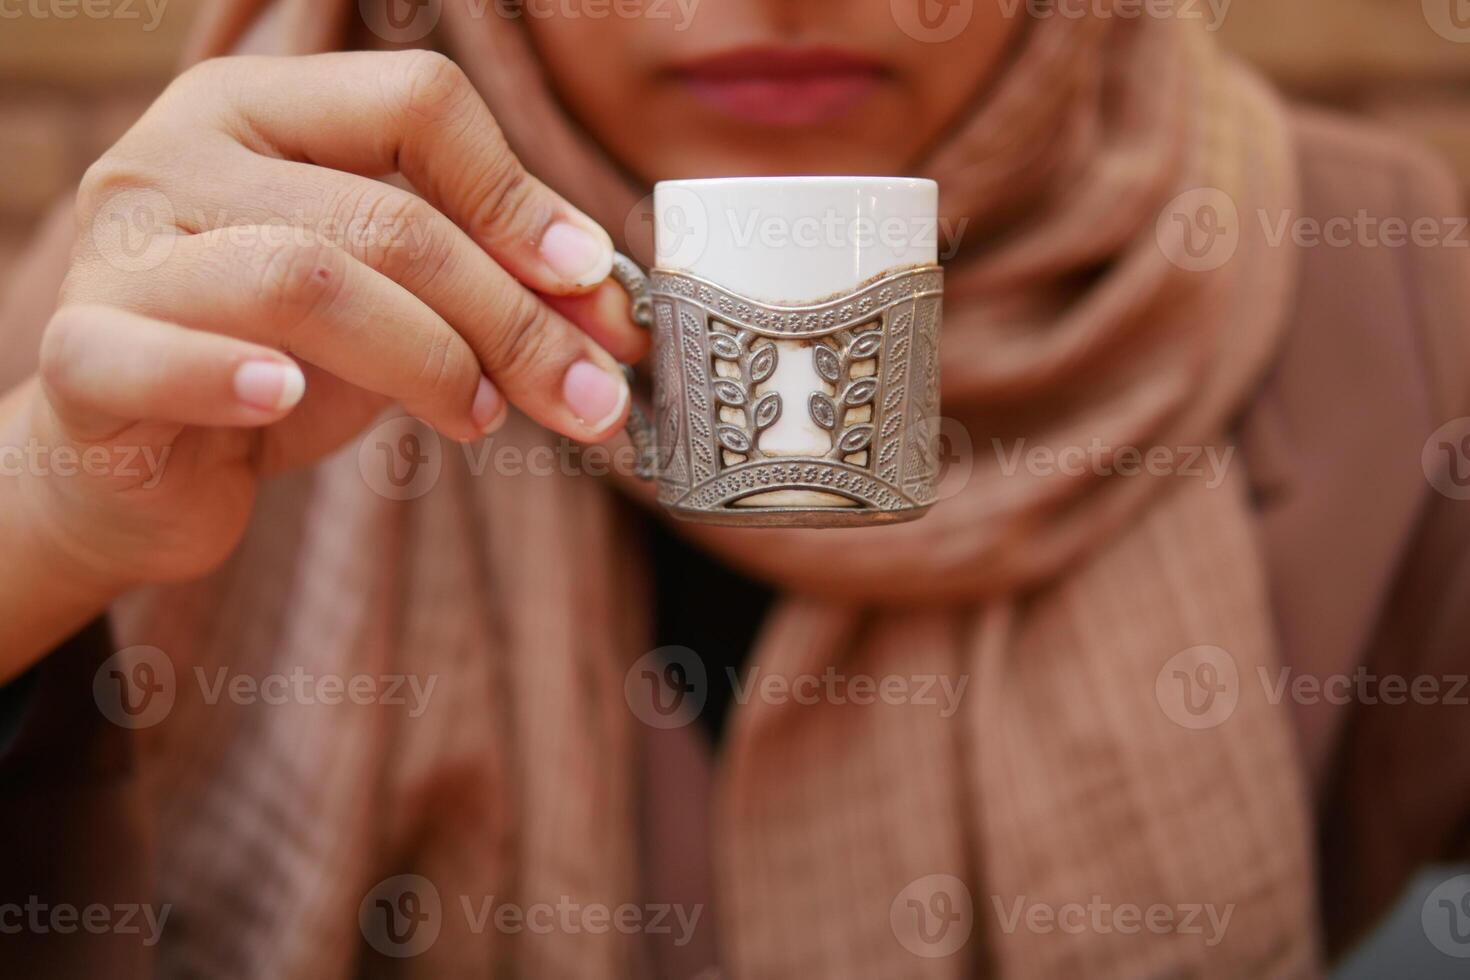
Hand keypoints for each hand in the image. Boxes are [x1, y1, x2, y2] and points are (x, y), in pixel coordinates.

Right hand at [15, 51, 645, 592]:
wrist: (139, 468)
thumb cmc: (278, 366)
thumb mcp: (394, 305)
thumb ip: (483, 282)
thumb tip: (608, 307)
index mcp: (264, 110)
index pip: (416, 101)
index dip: (518, 195)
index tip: (590, 283)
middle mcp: (182, 153)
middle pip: (386, 213)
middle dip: (511, 317)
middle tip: (587, 392)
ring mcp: (120, 248)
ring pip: (304, 279)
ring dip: (427, 361)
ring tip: (477, 416)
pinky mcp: (79, 352)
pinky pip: (155, 357)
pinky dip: (233, 381)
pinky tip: (288, 404)